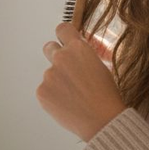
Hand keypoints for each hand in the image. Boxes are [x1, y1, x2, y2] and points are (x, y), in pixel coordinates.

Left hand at [36, 22, 126, 141]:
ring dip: (58, 81)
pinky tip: (67, 104)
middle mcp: (61, 58)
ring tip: (74, 96)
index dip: (64, 35)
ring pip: (50, 73)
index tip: (65, 41)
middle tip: (67, 71)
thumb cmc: (107, 95)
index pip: (62, 29)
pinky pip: (45, 89)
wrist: (102, 120)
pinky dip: (53, 95)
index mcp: (78, 48)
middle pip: (49, 47)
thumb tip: (80, 50)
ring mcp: (49, 75)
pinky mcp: (42, 91)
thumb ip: (86, 55)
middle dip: (56, 55)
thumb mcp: (103, 66)